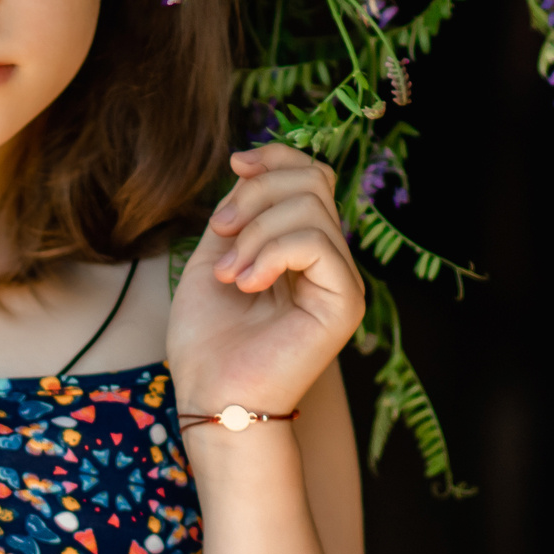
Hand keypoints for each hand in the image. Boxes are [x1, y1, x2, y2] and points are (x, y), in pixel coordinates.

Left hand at [165, 143, 366, 416]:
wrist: (212, 395)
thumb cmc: (207, 338)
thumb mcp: (214, 254)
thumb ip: (239, 211)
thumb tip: (248, 166)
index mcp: (300, 247)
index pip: (311, 175)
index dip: (276, 157)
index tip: (235, 166)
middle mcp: (328, 259)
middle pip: (312, 181)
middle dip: (256, 194)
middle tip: (220, 234)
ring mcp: (340, 280)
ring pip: (310, 207)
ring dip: (255, 232)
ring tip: (229, 274)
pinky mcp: (345, 301)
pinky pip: (316, 242)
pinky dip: (272, 253)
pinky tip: (247, 284)